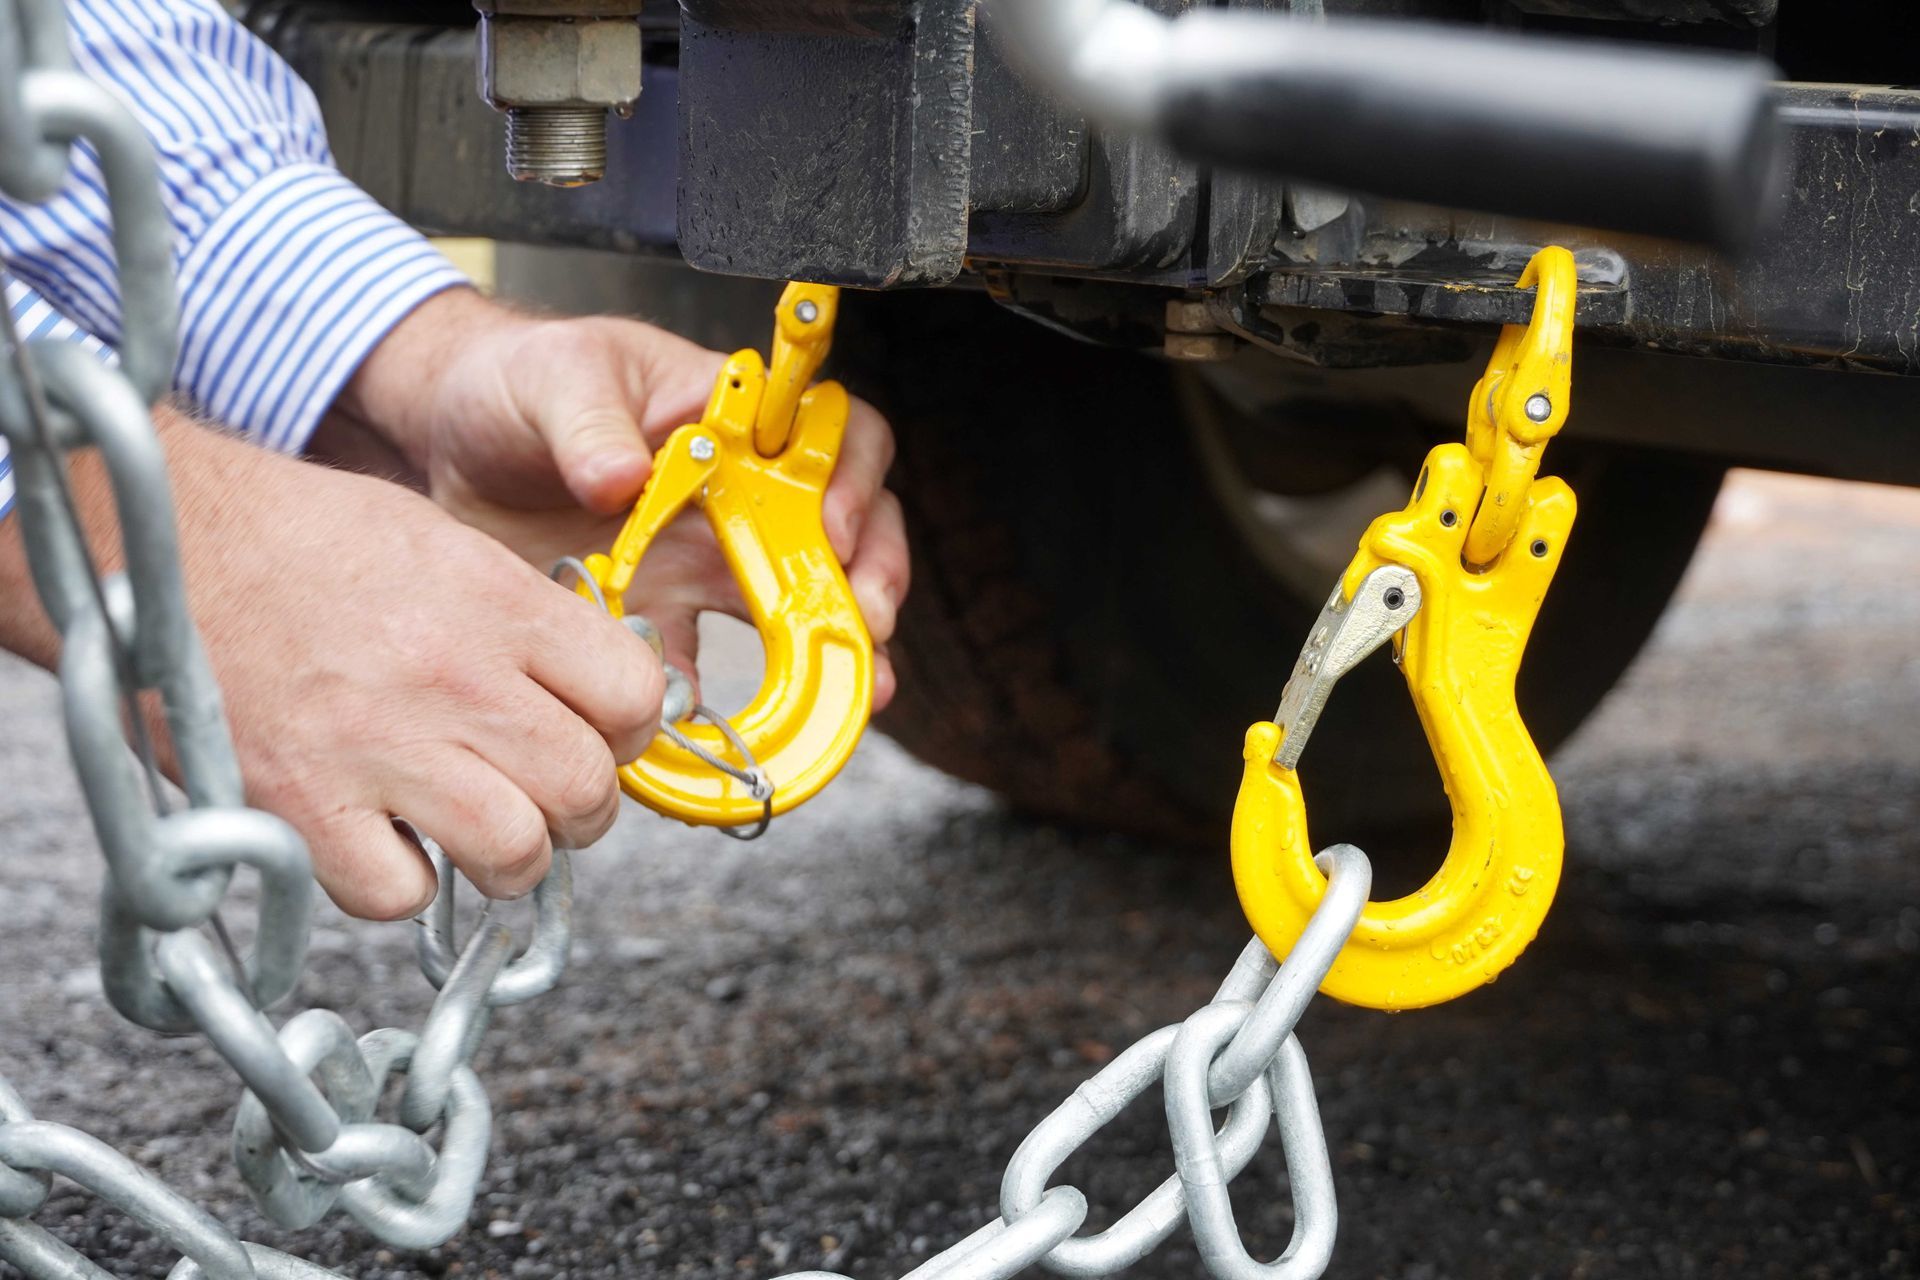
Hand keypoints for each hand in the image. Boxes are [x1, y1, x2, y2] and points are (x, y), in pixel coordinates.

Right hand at [8, 413, 668, 920]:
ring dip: (508, 857)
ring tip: (478, 829)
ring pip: (515, 854)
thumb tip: (605, 692)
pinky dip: (399, 883)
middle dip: (581, 807)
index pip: (635, 697)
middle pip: (588, 790)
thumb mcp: (448, 543)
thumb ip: (533, 622)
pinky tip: (384, 839)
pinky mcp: (299, 806)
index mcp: (499, 603)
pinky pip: (398, 894)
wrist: (158, 539)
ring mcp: (377, 747)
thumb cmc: (306, 540)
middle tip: (544, 793)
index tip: (602, 731)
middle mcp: (453, 676)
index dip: (630, 728)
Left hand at [326, 288, 908, 707]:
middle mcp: (739, 497)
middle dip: (870, 586)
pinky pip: (716, 672)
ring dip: (832, 656)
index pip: (837, 439)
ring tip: (850, 697)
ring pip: (800, 610)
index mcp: (733, 423)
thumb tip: (623, 477)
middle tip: (863, 629)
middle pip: (846, 537)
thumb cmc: (518, 381)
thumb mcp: (552, 379)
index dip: (855, 483)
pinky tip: (739, 739)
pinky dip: (734, 710)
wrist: (446, 439)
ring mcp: (705, 564)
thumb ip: (589, 422)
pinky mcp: (662, 618)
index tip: (832, 529)